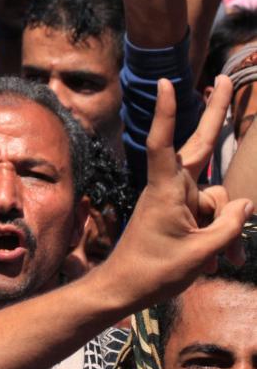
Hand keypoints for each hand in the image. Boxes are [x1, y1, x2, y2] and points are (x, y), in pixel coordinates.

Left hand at [95, 78, 250, 310]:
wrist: (125, 289)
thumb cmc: (154, 271)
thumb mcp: (200, 252)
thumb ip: (228, 227)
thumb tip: (245, 204)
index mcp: (166, 190)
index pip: (164, 143)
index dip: (167, 113)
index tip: (165, 82)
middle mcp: (172, 188)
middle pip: (201, 147)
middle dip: (217, 115)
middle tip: (224, 79)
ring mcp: (178, 200)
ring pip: (217, 201)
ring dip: (227, 230)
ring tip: (225, 261)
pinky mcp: (182, 214)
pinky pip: (211, 218)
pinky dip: (219, 238)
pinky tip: (219, 263)